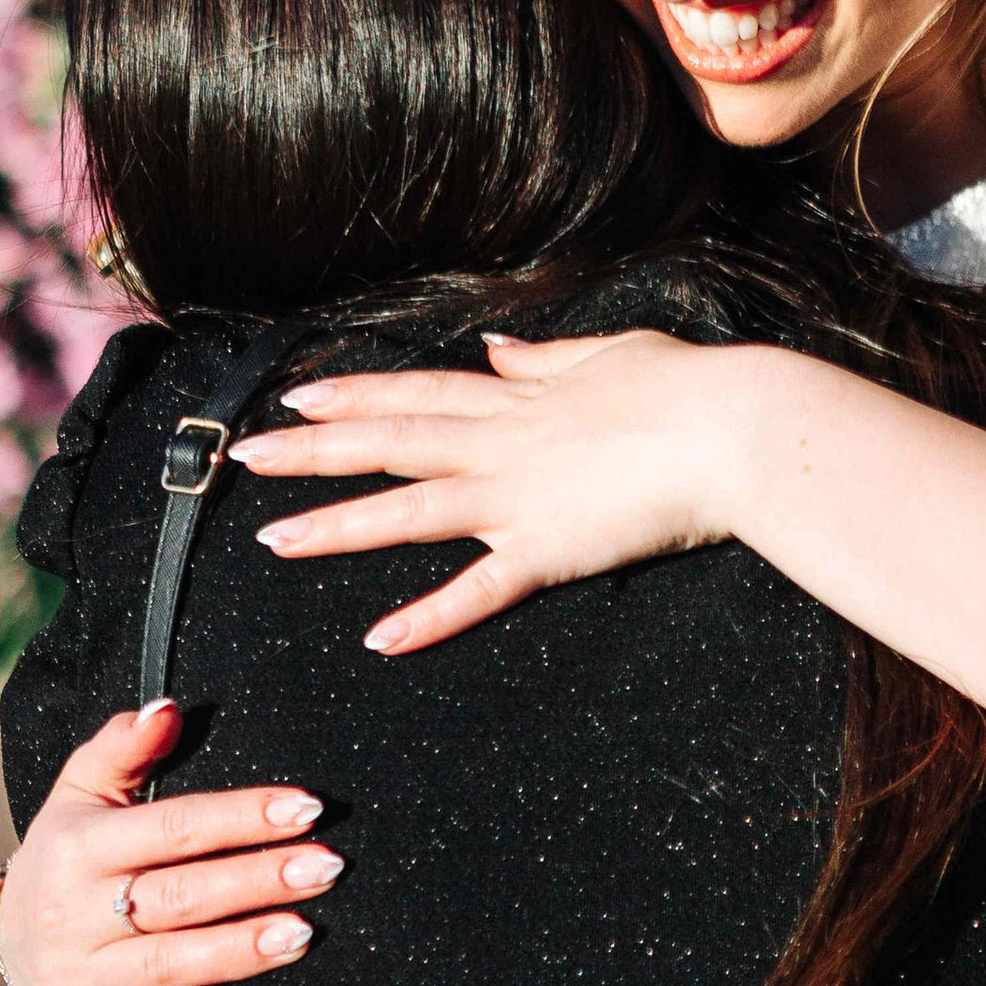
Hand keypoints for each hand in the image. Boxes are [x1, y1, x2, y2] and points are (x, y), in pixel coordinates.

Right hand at [0, 702, 342, 985]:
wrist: (10, 934)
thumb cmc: (69, 851)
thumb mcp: (83, 790)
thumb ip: (123, 747)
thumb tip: (166, 710)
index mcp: (80, 846)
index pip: (174, 828)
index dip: (242, 817)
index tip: (306, 809)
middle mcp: (71, 912)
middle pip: (180, 895)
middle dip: (258, 881)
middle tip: (325, 868)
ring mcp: (73, 973)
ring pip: (167, 962)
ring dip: (236, 952)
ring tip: (301, 934)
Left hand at [229, 331, 753, 653]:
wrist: (738, 429)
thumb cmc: (694, 388)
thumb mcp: (615, 352)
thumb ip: (549, 356)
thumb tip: (500, 346)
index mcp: (521, 400)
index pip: (418, 394)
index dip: (356, 397)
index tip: (300, 398)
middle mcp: (504, 446)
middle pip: (390, 446)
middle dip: (313, 452)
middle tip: (247, 457)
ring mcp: (521, 499)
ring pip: (409, 514)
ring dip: (338, 528)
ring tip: (273, 542)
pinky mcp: (551, 551)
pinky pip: (478, 591)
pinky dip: (428, 617)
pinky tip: (380, 639)